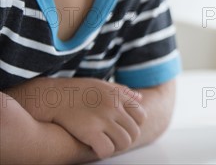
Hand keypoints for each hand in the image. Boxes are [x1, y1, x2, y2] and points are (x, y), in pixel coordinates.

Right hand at [11, 77, 146, 158]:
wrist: (53, 96)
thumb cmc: (77, 91)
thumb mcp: (102, 85)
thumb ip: (123, 91)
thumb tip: (140, 98)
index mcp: (118, 96)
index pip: (141, 116)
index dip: (134, 126)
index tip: (123, 129)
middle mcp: (114, 107)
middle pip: (134, 132)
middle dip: (126, 139)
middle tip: (115, 140)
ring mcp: (103, 119)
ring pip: (124, 142)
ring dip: (116, 147)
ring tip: (106, 144)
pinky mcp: (89, 131)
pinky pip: (107, 149)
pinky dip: (104, 152)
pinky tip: (95, 148)